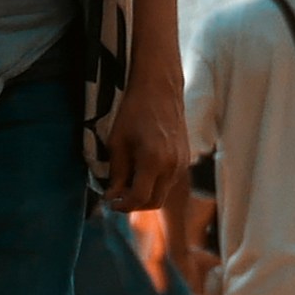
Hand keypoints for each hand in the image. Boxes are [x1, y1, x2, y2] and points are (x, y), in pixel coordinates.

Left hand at [104, 74, 189, 213]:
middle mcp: (172, 166)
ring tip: (126, 183)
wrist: (160, 90)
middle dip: (133, 205)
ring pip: (162, 194)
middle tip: (116, 196)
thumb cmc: (134, 111)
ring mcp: (182, 164)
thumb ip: (116, 172)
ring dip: (144, 195)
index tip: (109, 201)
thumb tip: (112, 195)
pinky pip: (168, 182)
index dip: (121, 205)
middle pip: (153, 203)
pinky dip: (154, 184)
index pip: (139, 198)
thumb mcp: (117, 142)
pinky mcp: (185, 160)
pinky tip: (140, 171)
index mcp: (154, 161)